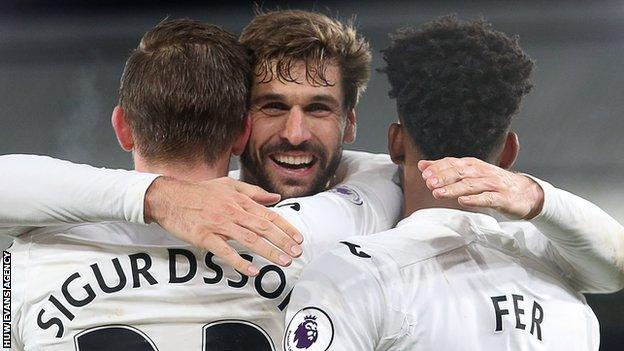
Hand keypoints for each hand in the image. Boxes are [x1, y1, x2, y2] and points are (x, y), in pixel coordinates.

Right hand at [144, 176, 303, 275]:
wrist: (169, 197)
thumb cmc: (200, 192)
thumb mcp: (228, 185)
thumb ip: (253, 192)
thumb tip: (275, 198)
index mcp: (240, 200)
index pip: (268, 214)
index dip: (285, 227)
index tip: (298, 238)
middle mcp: (233, 212)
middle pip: (263, 227)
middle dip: (283, 241)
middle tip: (297, 252)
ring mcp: (219, 224)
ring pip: (249, 239)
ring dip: (268, 251)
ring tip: (283, 261)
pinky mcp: (205, 236)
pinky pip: (225, 251)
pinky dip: (239, 262)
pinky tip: (253, 271)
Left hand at [418, 157, 543, 218]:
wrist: (527, 192)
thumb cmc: (494, 183)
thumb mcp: (471, 174)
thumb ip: (447, 169)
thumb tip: (423, 165)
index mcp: (474, 165)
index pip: (454, 163)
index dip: (439, 167)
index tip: (424, 172)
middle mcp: (483, 172)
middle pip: (461, 172)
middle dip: (444, 177)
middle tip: (428, 182)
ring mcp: (494, 184)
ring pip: (471, 185)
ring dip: (454, 188)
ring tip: (438, 193)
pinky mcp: (503, 198)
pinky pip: (488, 198)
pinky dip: (474, 199)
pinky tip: (462, 201)